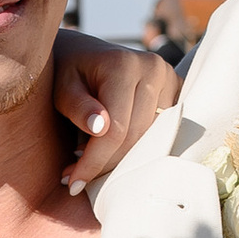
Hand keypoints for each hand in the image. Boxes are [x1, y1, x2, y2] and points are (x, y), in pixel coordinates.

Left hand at [53, 29, 180, 191]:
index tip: (73, 183)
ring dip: (122, 158)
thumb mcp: (61, 89)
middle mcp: (153, 68)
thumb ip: (78, 107)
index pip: (117, 129)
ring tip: (92, 164)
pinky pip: (162, 131)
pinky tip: (116, 154)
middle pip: (136, 136)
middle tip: (76, 179)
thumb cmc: (67, 73)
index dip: (95, 161)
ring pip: (151, 138)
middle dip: (106, 164)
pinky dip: (140, 147)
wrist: (83, 54)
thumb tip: (100, 128)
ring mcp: (170, 78)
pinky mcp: (177, 90)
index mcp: (123, 65)